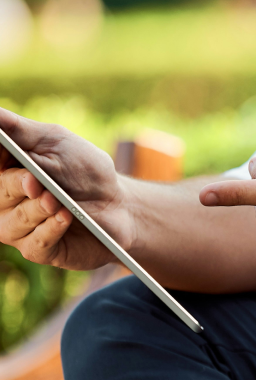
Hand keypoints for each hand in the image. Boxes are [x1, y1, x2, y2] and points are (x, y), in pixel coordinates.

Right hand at [0, 108, 133, 269]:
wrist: (120, 205)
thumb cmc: (85, 171)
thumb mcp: (55, 142)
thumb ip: (19, 130)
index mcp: (2, 171)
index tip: (10, 159)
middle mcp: (3, 201)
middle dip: (15, 185)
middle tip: (35, 181)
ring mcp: (18, 228)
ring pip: (13, 222)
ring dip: (37, 210)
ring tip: (57, 200)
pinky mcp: (39, 250)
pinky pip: (35, 244)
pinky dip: (51, 229)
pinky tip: (66, 217)